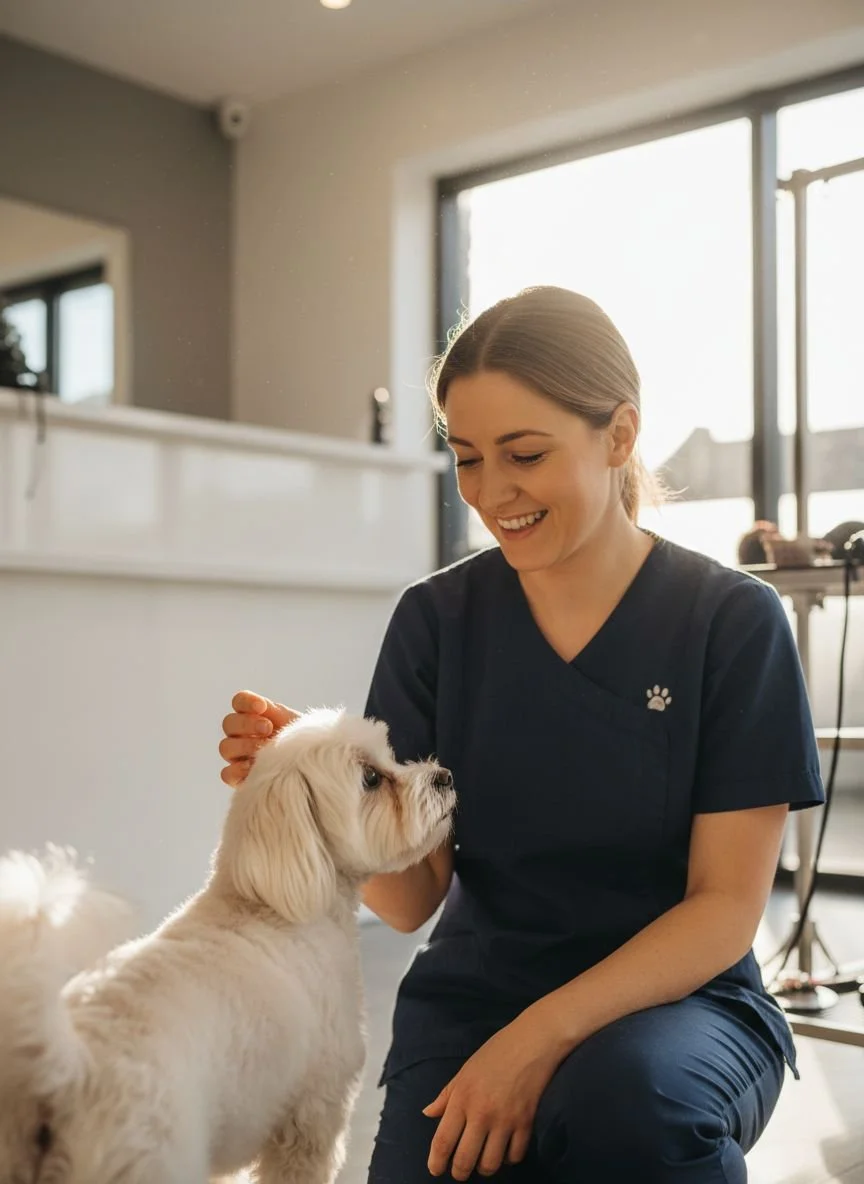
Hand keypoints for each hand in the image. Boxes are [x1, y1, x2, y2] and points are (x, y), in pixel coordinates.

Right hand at [219, 691, 297, 786]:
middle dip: (247, 723)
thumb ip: (275, 712)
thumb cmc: (300, 740)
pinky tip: (253, 768)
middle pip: (229, 723)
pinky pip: (227, 773)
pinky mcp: (238, 778)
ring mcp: (237, 756)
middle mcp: (240, 734)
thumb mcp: (292, 721)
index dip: (246, 702)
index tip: (262, 707)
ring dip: (244, 745)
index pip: (239, 701)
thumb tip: (261, 707)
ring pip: (226, 747)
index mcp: (252, 715)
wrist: (308, 766)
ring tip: (264, 748)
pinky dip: (237, 770)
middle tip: (267, 728)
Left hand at [422, 1015, 564, 1179]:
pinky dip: (508, 1159)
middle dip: (458, 1172)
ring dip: (483, 1168)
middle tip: (458, 1171)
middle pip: (464, 1160)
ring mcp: (505, 1120)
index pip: (443, 1140)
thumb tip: (428, 1114)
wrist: (532, 1041)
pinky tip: (505, 1150)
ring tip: (482, 1162)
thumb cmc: (496, 1052)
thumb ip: (446, 1095)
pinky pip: (515, 1156)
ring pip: (490, 1164)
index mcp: (462, 1097)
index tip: (435, 1169)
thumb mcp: (465, 1070)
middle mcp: (481, 1112)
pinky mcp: (526, 1123)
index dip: (436, 1162)